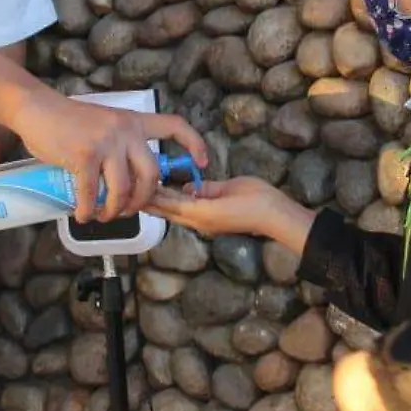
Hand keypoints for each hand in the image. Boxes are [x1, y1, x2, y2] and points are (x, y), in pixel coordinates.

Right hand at [11, 94, 207, 221]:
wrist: (36, 108)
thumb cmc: (67, 120)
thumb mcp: (104, 123)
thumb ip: (120, 145)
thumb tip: (127, 181)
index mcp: (133, 121)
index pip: (173, 126)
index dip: (193, 144)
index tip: (202, 163)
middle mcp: (124, 130)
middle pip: (151, 173)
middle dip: (144, 199)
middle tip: (131, 210)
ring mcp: (105, 143)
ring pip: (123, 189)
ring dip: (115, 210)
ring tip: (105, 216)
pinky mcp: (84, 156)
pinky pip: (92, 193)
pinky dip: (88, 210)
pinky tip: (83, 215)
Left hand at [149, 177, 313, 249]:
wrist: (277, 217)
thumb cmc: (259, 200)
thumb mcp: (232, 187)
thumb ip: (208, 188)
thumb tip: (189, 188)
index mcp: (203, 213)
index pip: (172, 203)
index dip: (154, 195)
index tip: (137, 186)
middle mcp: (201, 222)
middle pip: (170, 212)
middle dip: (152, 203)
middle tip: (132, 192)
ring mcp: (207, 225)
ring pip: (178, 215)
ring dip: (162, 206)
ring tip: (145, 195)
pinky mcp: (213, 223)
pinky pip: (189, 215)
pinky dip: (176, 207)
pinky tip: (171, 198)